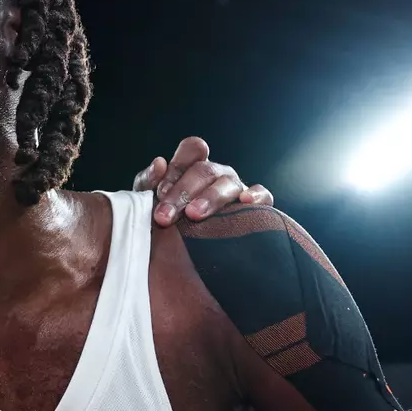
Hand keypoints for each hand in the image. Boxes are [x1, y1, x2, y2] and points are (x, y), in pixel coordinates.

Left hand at [132, 136, 272, 225]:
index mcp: (193, 167)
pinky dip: (256, 196)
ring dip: (209, 197)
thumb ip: (148, 182)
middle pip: (205, 170)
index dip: (177, 166)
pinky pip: (263, 196)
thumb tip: (160, 163)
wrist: (177, 261)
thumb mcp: (149, 203)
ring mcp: (236, 189)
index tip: (160, 193)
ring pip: (228, 183)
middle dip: (182, 192)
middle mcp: (217, 174)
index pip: (193, 149)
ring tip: (194, 214)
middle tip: (164, 217)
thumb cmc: (164, 226)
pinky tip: (245, 202)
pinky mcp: (254, 209)